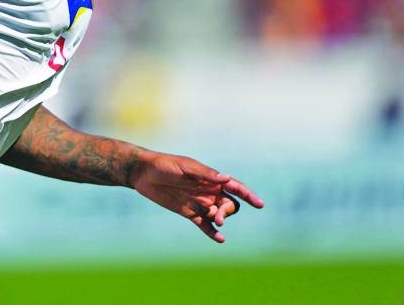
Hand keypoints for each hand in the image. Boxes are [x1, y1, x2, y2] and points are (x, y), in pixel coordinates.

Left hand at [130, 151, 263, 242]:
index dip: (247, 194)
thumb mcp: (185, 167)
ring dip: (219, 219)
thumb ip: (205, 175)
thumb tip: (227, 179)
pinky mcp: (189, 212)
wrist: (143, 173)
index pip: (234, 187)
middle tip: (217, 215)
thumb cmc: (165, 165)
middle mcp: (208, 191)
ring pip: (218, 215)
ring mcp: (199, 202)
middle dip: (227, 210)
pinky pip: (204, 225)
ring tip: (214, 220)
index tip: (259, 204)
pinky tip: (220, 239)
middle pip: (229, 204)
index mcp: (210, 178)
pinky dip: (212, 232)